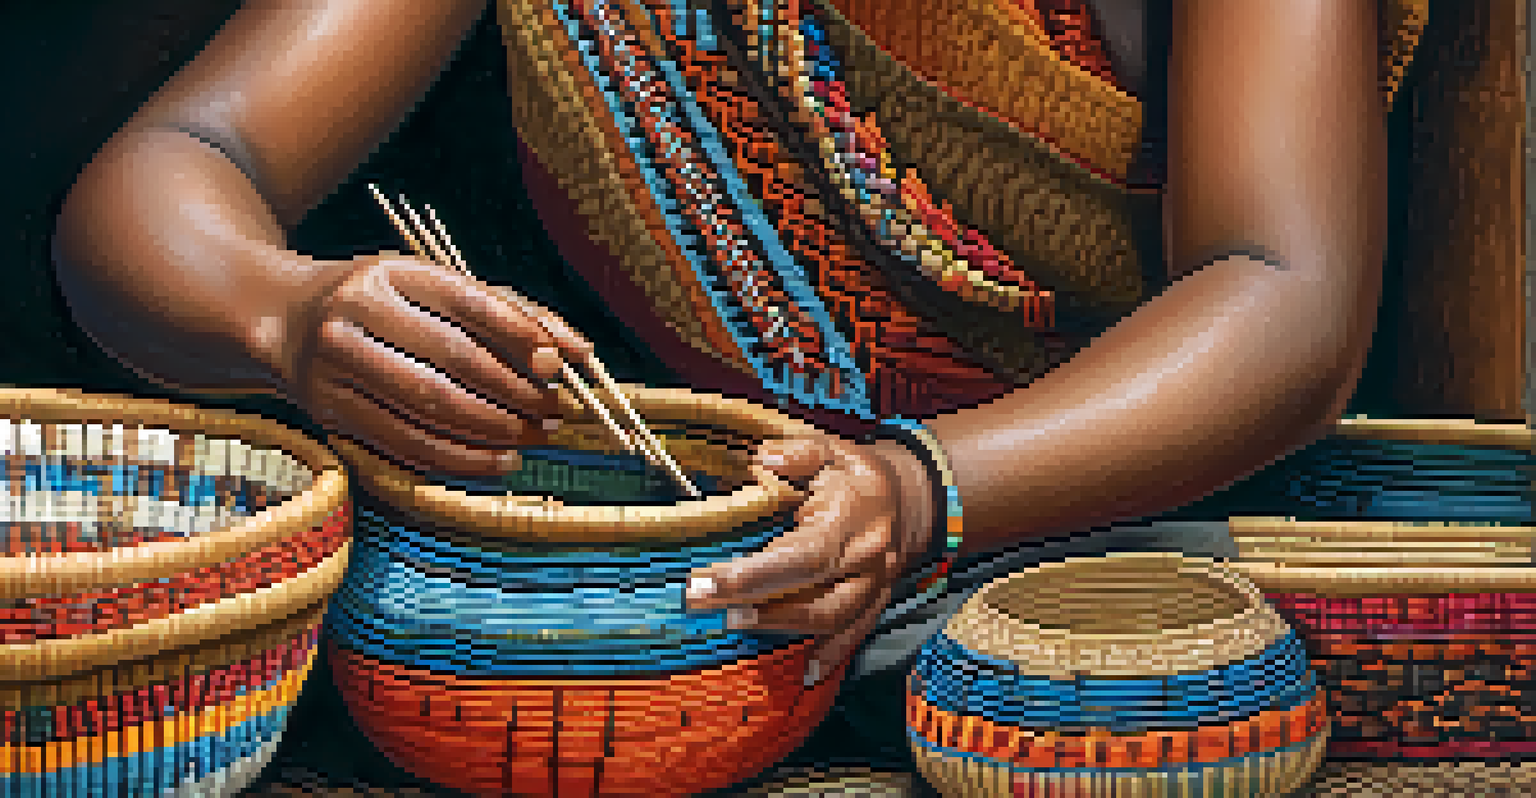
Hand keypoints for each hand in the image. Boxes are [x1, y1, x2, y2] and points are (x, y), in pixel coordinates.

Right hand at [255, 252, 592, 474]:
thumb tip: (580, 351)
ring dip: (494, 430)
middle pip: (452, 359)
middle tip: (553, 411)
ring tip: (533, 437)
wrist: (281, 319)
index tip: (557, 364)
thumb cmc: (384, 303)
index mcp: (392, 272)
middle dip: (514, 392)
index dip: (518, 334)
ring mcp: (336, 364)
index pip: (467, 302)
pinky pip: (406, 443)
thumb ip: (508, 312)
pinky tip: (499, 460)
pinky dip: (461, 459)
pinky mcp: (329, 410)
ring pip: (431, 408)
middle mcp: (357, 312)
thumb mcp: (435, 288)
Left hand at [685, 430, 935, 685]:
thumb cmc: (858, 474)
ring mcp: (875, 585)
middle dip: (751, 601)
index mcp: (853, 519)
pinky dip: (832, 655)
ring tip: (731, 621)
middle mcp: (867, 558)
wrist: (911, 497)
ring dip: (780, 625)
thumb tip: (763, 459)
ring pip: (831, 618)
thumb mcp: (832, 449)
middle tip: (699, 602)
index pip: (802, 555)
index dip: (754, 574)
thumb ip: (798, 452)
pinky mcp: (876, 602)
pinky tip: (806, 673)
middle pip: (810, 593)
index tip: (705, 580)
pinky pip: (855, 634)